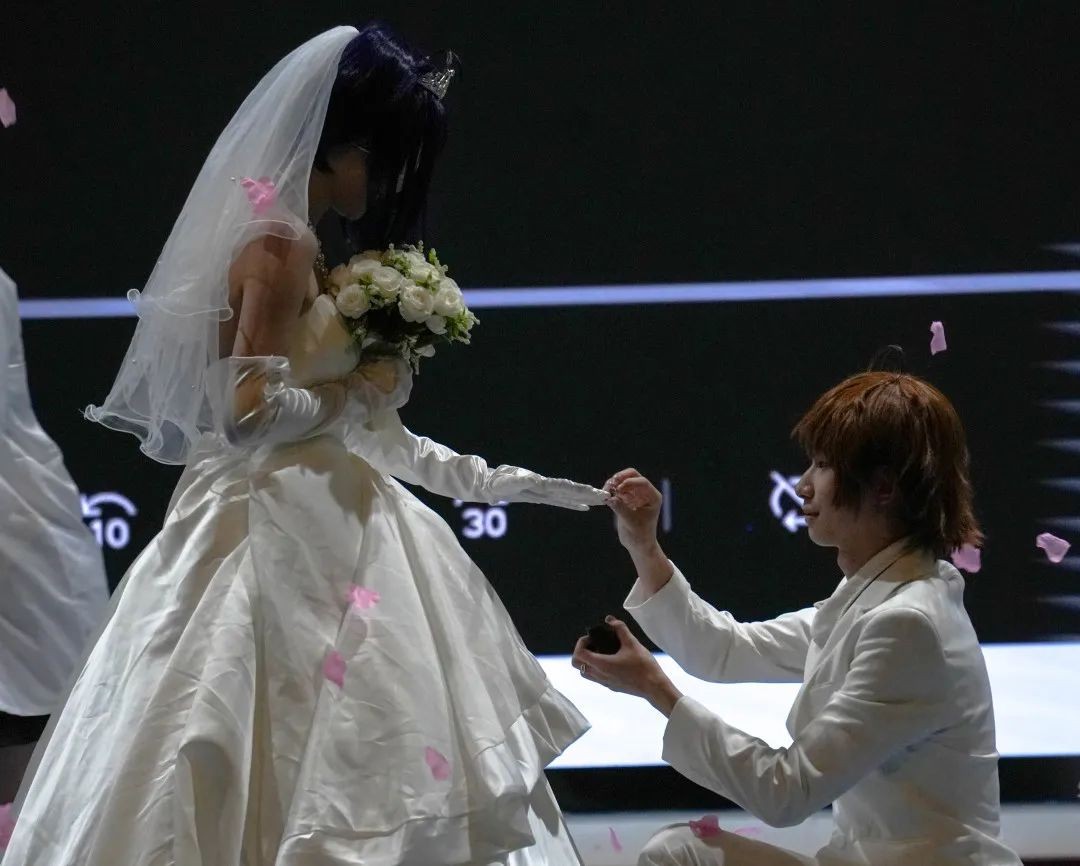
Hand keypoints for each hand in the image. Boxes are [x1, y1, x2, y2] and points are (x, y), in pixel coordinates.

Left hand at [489, 466, 608, 510]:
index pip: (563, 487)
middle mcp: (545, 487)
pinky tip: (584, 507)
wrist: (489, 484)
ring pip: (568, 495)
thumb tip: (534, 479)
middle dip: (587, 494)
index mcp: (540, 484)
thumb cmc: (497, 483)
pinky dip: (573, 503)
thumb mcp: (508, 482)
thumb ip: (521, 481)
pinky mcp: (541, 496)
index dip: (578, 491)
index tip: (593, 492)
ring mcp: (544, 491)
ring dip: (584, 497)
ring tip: (601, 499)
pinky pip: (560, 500)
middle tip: (606, 496)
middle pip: (570, 490)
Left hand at [572, 616, 682, 715]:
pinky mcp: (611, 687)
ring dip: (588, 660)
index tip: (593, 637)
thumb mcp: (632, 642)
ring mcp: (604, 683)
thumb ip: (620, 628)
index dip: (581, 642)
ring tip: (602, 651)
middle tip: (594, 643)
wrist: (654, 687)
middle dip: (581, 651)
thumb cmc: (643, 665)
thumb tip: (610, 619)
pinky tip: (612, 660)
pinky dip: (596, 668)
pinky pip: (596, 678)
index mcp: (601, 665)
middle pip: (576, 664)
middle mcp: (599, 676)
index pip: (578, 654)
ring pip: (585, 672)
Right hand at [603, 468, 661, 551]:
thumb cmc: (639, 535)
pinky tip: (606, 495)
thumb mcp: (630, 522)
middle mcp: (645, 493)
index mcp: (652, 497)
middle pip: (632, 476)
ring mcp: (635, 495)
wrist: (638, 545)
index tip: (618, 489)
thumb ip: (620, 508)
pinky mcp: (626, 499)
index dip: (629, 482)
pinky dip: (611, 490)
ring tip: (606, 490)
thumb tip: (609, 497)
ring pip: (623, 480)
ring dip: (614, 483)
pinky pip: (618, 489)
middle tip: (610, 485)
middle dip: (620, 478)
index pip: (642, 482)